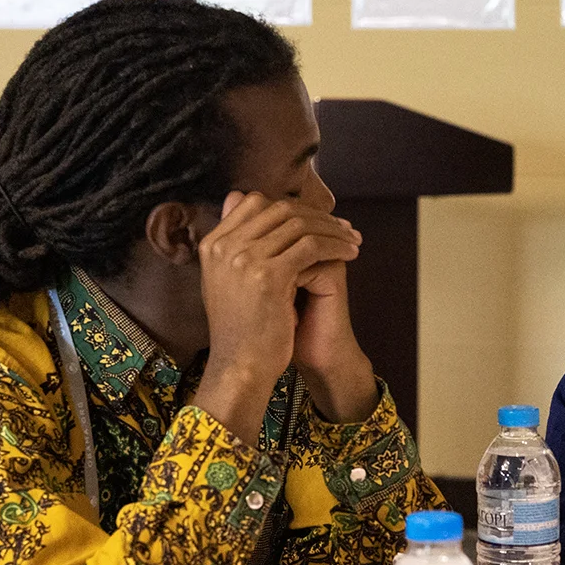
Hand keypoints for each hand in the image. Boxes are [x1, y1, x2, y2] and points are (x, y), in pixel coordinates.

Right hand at [192, 191, 362, 441]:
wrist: (240, 366)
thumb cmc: (241, 329)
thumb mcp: (228, 280)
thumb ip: (236, 243)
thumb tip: (240, 198)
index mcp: (212, 244)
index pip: (253, 202)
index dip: (291, 206)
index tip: (316, 219)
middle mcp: (224, 246)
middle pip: (280, 210)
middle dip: (317, 216)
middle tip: (343, 227)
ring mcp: (244, 259)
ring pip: (299, 225)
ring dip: (332, 230)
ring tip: (352, 240)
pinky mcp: (268, 275)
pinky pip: (312, 246)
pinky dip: (336, 246)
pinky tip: (351, 255)